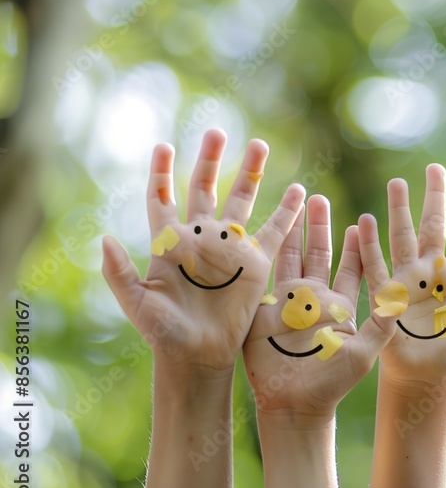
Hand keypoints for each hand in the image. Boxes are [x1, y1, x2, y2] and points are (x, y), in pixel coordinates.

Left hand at [101, 129, 303, 376]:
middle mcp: (200, 238)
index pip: (163, 197)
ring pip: (241, 200)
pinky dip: (287, 212)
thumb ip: (120, 272)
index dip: (162, 172)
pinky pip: (275, 231)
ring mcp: (229, 248)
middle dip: (210, 159)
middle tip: (216, 132)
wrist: (199, 356)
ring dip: (249, 173)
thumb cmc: (163, 333)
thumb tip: (103, 239)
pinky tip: (300, 191)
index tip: (164, 146)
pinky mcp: (255, 263)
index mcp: (168, 243)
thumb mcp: (136, 304)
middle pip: (204, 188)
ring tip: (258, 144)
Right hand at [243, 195, 393, 415]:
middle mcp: (315, 299)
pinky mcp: (263, 309)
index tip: (363, 220)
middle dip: (319, 225)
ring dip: (293, 230)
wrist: (293, 404)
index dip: (357, 246)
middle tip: (318, 197)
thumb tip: (401, 300)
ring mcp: (288, 302)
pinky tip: (264, 229)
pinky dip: (266, 251)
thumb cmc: (332, 384)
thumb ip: (380, 326)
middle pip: (319, 253)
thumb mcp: (363, 354)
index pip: (351, 268)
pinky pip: (265, 274)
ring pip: (291, 256)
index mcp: (341, 306)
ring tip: (294, 202)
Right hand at [358, 164, 445, 389]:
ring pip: (402, 236)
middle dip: (434, 196)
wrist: (425, 383)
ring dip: (399, 209)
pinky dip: (368, 244)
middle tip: (435, 167)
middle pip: (433, 225)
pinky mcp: (384, 296)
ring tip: (397, 181)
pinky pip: (374, 265)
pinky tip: (363, 221)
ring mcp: (406, 281)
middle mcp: (432, 273)